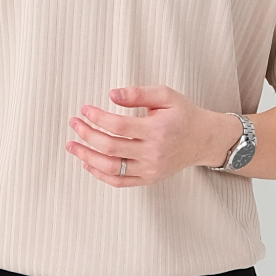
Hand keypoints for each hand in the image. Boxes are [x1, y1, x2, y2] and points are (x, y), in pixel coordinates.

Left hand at [66, 85, 240, 187]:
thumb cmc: (183, 114)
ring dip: (86, 156)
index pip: (119, 126)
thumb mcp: (165, 95)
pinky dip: (100, 174)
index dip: (97, 117)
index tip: (85, 109)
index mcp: (157, 130)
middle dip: (87, 134)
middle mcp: (153, 152)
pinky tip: (87, 163)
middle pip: (110, 146)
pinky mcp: (149, 178)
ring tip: (72, 146)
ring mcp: (150, 169)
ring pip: (111, 167)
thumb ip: (138, 93)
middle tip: (74, 123)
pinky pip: (120, 181)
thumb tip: (112, 94)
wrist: (203, 139)